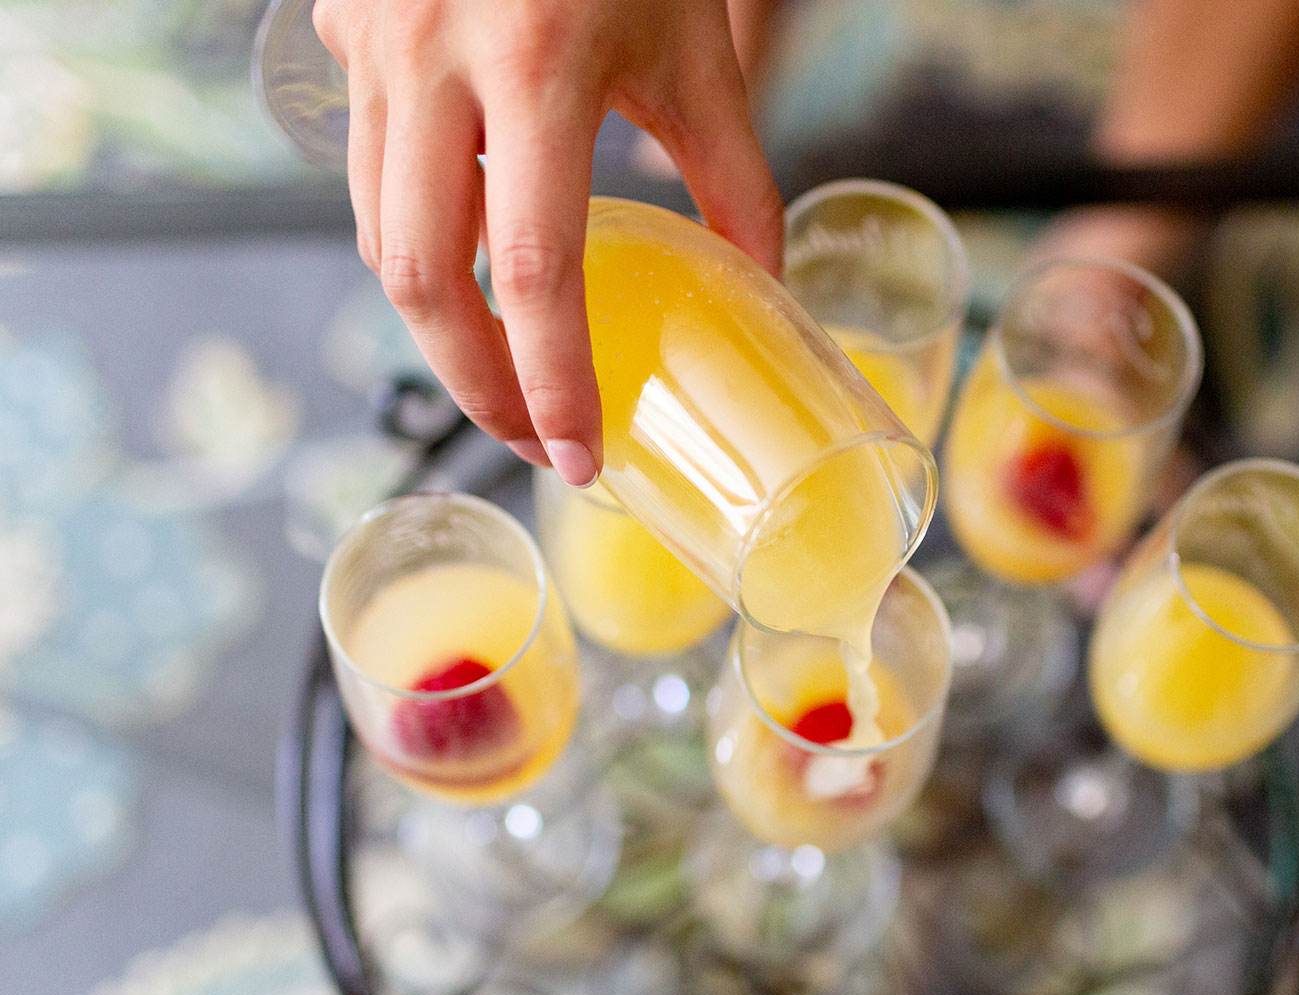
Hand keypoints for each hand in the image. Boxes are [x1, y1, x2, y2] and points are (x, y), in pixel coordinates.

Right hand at [313, 0, 783, 484]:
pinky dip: (410, 230)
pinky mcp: (344, 29)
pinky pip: (362, 163)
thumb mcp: (691, 46)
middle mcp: (433, 58)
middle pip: (420, 276)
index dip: (553, 382)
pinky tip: (463, 257)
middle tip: (533, 437)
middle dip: (472, 379)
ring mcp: (373, 42)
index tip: (579, 456)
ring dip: (436, 319)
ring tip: (505, 372)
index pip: (536, 268)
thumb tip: (763, 279)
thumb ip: (732, 171)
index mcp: (536, 65)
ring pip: (374, 227)